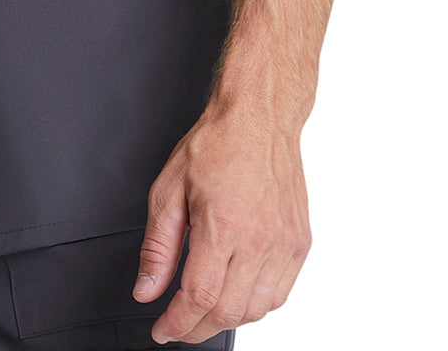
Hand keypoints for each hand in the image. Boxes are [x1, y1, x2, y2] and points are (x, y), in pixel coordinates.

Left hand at [132, 106, 312, 344]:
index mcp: (223, 225)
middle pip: (229, 312)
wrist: (258, 118)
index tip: (163, 330)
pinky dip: (256, 305)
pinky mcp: (300, 242)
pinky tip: (238, 295)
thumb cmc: (216, 144)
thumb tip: (147, 288)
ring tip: (205, 311)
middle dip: (198, 328)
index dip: (178, 324)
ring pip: (257, 310)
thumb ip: (158, 246)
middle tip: (179, 324)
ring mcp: (285, 243)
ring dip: (228, 319)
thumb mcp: (169, 190)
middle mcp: (259, 239)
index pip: (200, 298)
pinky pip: (280, 293)